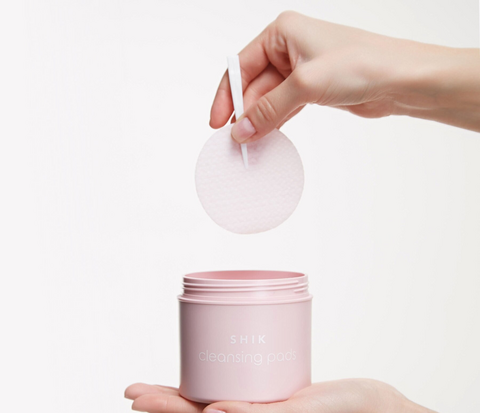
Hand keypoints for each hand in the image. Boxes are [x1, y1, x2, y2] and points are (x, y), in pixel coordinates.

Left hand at [124, 378, 401, 412]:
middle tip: (134, 387)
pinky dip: (221, 373)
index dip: (164, 404)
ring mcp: (266, 405)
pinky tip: (217, 363)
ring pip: (218, 394)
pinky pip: (241, 382)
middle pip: (200, 406)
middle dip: (166, 397)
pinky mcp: (279, 389)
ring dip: (190, 386)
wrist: (375, 410)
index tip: (134, 396)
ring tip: (165, 380)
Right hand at [210, 10, 479, 140]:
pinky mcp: (313, 90)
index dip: (226, 94)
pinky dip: (275, 122)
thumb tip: (241, 129)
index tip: (217, 121)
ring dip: (258, 120)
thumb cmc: (362, 64)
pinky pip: (284, 108)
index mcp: (282, 33)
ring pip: (268, 99)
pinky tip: (267, 137)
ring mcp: (301, 71)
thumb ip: (269, 109)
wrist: (400, 79)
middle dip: (243, 112)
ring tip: (249, 143)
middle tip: (235, 139)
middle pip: (253, 84)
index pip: (241, 65)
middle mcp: (290, 49)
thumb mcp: (305, 85)